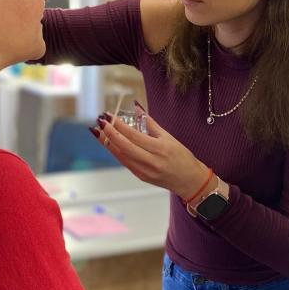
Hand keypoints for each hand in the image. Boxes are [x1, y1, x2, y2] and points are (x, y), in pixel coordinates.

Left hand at [91, 104, 209, 200]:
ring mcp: (145, 171)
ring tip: (98, 132)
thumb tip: (137, 109)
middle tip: (101, 122)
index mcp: (160, 149)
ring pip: (121, 156)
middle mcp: (151, 161)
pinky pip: (125, 162)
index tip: (110, 116)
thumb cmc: (182, 158)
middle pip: (124, 146)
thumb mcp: (169, 138)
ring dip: (108, 143)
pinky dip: (116, 152)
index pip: (134, 136)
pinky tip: (109, 144)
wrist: (189, 180)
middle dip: (110, 133)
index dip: (120, 126)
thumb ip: (151, 124)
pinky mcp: (141, 177)